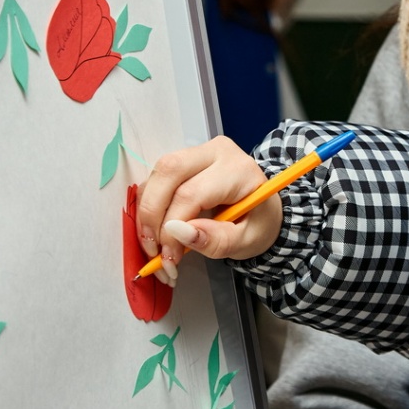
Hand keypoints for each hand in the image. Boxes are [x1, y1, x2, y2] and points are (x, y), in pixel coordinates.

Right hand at [135, 136, 282, 282]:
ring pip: (157, 174)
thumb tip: (178, 233)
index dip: (172, 226)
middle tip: (153, 249)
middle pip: (169, 172)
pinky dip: (148, 205)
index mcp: (238, 170)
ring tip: (154, 244)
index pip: (192, 193)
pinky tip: (155, 229)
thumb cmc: (257, 224)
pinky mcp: (183, 160)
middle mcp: (216, 152)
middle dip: (152, 214)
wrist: (262, 210)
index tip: (170, 257)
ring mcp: (197, 152)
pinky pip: (156, 178)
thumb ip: (217, 240)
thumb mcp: (246, 241)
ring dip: (146, 211)